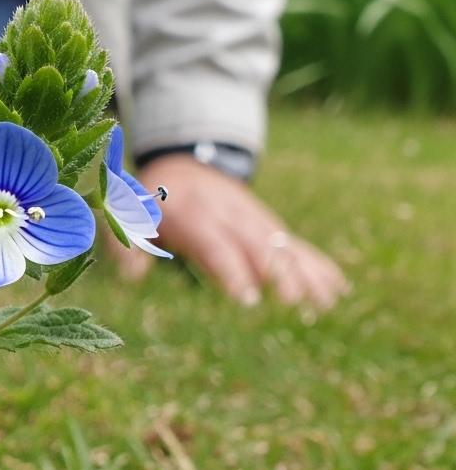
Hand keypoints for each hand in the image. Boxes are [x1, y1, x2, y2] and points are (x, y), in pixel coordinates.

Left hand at [110, 155, 349, 310]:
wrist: (184, 164)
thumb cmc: (151, 201)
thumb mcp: (130, 216)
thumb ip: (129, 245)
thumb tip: (131, 278)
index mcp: (195, 215)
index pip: (215, 245)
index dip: (231, 270)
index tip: (246, 299)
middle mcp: (231, 216)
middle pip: (258, 245)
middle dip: (276, 274)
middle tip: (292, 305)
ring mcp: (255, 219)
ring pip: (284, 245)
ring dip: (305, 274)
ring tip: (325, 303)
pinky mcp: (270, 225)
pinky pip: (297, 244)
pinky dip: (318, 265)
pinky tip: (339, 289)